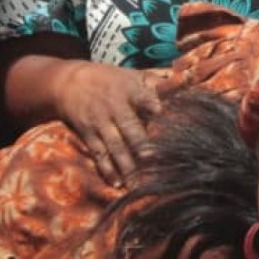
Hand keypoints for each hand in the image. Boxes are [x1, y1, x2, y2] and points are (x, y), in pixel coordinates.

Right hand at [54, 61, 160, 184]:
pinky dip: (107, 170)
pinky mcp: (88, 135)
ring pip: (115, 146)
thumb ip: (160, 81)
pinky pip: (98, 154)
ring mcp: (100, 122)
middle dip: (141, 144)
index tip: (164, 119)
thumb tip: (190, 78)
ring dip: (126, 166)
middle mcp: (115, 107)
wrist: (68, 83)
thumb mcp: (135, 75)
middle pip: (129, 127)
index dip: (154, 108)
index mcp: (131, 90)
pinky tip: (117, 183)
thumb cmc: (112, 80)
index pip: (145, 99)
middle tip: (153, 160)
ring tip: (138, 183)